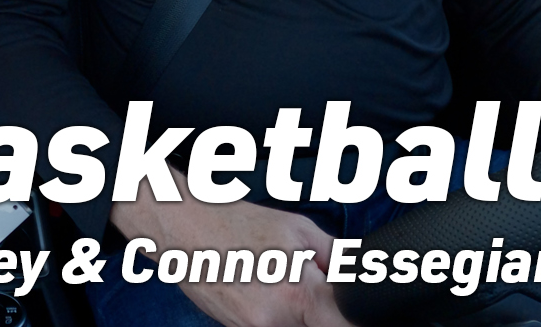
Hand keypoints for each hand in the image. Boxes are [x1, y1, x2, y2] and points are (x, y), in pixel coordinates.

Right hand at [110, 169, 350, 326]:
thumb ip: (336, 257)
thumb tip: (358, 277)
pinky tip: (255, 285)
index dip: (351, 315)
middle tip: (301, 276)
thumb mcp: (298, 229)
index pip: (344, 325)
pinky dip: (271, 311)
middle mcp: (275, 323)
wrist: (183, 229)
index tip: (351, 306)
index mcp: (297, 296)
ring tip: (272, 277)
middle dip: (319, 307)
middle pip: (317, 326)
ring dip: (294, 309)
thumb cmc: (234, 223)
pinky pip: (269, 325)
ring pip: (293, 326)